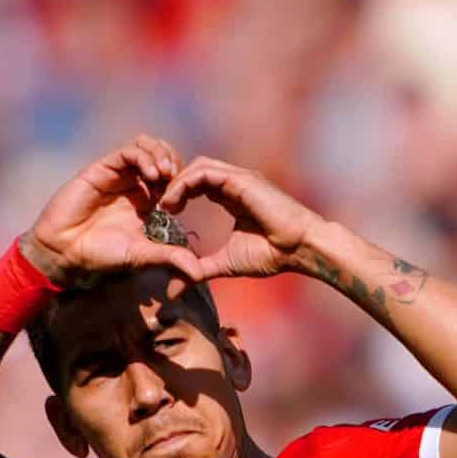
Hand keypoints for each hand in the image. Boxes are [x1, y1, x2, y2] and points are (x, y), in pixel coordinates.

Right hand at [26, 136, 205, 284]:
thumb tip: (197, 272)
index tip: (188, 198)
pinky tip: (152, 175)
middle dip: (176, 162)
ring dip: (162, 155)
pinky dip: (144, 157)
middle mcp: (135, 185)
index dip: (184, 181)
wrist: (66, 252)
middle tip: (180, 180)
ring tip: (167, 174)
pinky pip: (129, 152)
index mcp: (148, 202)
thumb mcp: (143, 256)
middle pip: (163, 156)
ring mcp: (119, 175)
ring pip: (147, 147)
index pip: (173, 178)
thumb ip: (170, 258)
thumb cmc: (101, 255)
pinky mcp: (103, 168)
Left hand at [156, 157, 321, 279]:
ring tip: (162, 204)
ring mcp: (238, 178)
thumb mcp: (226, 264)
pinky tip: (173, 201)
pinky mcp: (241, 180)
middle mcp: (234, 183)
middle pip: (194, 171)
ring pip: (197, 167)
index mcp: (232, 197)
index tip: (162, 216)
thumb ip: (199, 270)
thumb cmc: (272, 255)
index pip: (198, 184)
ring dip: (175, 182)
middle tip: (156, 207)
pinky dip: (185, 182)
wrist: (300, 248)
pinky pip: (205, 172)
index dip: (177, 195)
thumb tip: (173, 290)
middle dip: (172, 185)